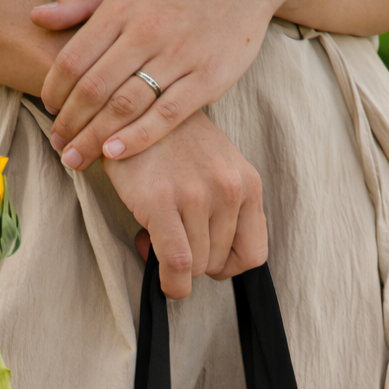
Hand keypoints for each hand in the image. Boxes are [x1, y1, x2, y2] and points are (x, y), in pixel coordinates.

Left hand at [34, 0, 284, 169]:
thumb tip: (38, 19)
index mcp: (122, 10)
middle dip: (69, 123)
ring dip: (94, 137)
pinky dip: (137, 137)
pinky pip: (165, 116)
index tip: (48, 110)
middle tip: (57, 146)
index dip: (54, 90)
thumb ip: (83, 2)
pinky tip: (115, 154)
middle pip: (94, 88)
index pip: (74, 58)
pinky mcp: (206, 79)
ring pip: (124, 106)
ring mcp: (177, 57)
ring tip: (77, 158)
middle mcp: (145, 33)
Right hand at [102, 110, 266, 297]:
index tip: (204, 254)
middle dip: (194, 262)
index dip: (226, 266)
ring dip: (173, 264)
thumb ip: (225, 211)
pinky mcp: (162, 200)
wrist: (135, 107)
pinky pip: (176, 264)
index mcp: (248, 183)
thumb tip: (207, 265)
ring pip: (196, 267)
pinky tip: (151, 260)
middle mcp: (229, 188)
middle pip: (219, 264)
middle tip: (171, 237)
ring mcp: (197, 194)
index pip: (253, 256)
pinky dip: (169, 281)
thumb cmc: (174, 145)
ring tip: (155, 232)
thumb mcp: (218, 170)